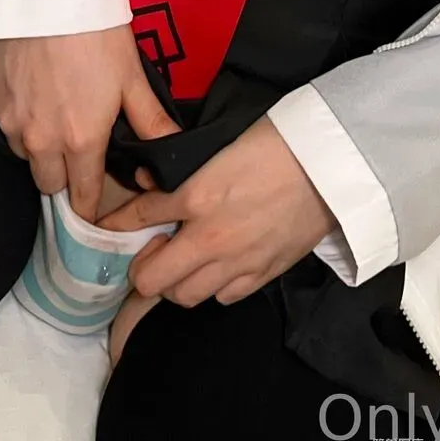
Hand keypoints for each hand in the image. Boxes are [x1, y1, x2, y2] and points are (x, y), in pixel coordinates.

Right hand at [0, 23, 178, 220]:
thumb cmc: (99, 34)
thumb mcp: (133, 77)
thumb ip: (151, 121)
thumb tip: (174, 151)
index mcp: (81, 142)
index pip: (83, 196)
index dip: (90, 203)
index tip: (93, 203)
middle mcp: (41, 142)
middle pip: (48, 183)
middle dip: (64, 175)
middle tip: (77, 147)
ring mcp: (10, 122)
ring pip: (25, 153)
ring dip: (39, 143)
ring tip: (55, 108)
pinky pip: (4, 121)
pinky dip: (17, 113)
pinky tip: (33, 86)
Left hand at [96, 116, 336, 307]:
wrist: (333, 164)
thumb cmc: (280, 142)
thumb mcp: (223, 144)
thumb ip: (185, 167)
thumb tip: (151, 181)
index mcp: (197, 194)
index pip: (139, 216)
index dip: (118, 222)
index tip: (107, 227)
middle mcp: (210, 237)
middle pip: (150, 279)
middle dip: (143, 266)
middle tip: (152, 249)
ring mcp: (236, 262)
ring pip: (182, 296)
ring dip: (176, 281)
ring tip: (184, 261)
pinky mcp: (262, 274)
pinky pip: (221, 298)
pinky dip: (212, 287)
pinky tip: (219, 267)